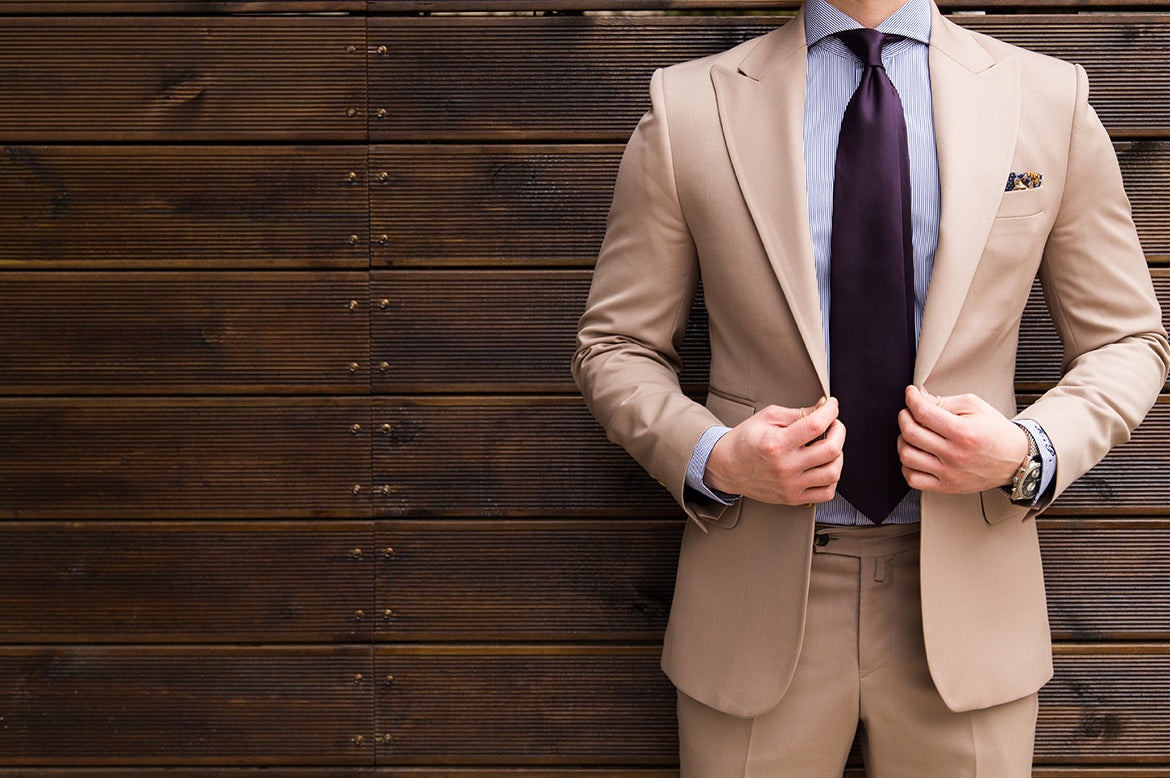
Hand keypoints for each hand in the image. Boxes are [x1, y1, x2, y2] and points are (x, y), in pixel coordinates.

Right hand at [704, 397, 844, 505]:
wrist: (726, 467)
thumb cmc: (744, 441)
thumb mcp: (768, 417)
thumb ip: (798, 413)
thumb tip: (823, 408)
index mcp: (777, 444)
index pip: (816, 425)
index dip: (831, 411)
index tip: (831, 405)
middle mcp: (785, 467)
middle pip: (831, 449)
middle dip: (839, 430)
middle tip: (833, 424)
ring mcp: (790, 485)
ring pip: (833, 473)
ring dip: (838, 455)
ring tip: (829, 446)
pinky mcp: (792, 498)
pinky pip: (826, 493)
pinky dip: (832, 478)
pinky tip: (824, 466)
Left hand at [897, 386, 1028, 493]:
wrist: (1015, 459)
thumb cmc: (995, 431)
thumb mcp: (975, 406)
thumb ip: (944, 401)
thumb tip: (919, 396)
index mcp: (963, 432)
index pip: (923, 412)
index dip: (911, 398)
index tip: (911, 393)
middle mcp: (955, 455)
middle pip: (911, 433)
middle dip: (904, 416)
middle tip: (910, 412)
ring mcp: (949, 473)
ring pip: (907, 456)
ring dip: (903, 440)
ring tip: (912, 433)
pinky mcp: (947, 486)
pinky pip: (913, 479)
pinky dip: (907, 465)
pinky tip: (916, 454)